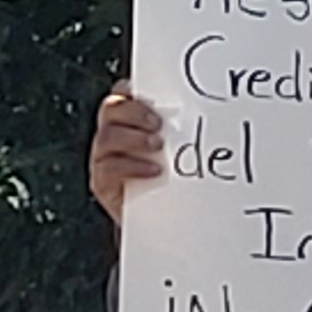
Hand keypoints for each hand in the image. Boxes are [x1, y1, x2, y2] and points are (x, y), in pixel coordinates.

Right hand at [91, 86, 165, 229]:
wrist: (162, 222)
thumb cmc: (173, 183)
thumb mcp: (178, 151)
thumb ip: (179, 131)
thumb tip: (209, 114)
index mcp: (128, 122)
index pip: (122, 94)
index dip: (131, 90)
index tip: (153, 96)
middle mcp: (112, 136)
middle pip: (111, 109)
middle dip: (134, 112)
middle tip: (157, 124)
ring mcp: (104, 158)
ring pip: (107, 137)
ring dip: (134, 138)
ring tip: (157, 146)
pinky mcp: (102, 183)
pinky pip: (108, 169)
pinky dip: (132, 167)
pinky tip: (153, 171)